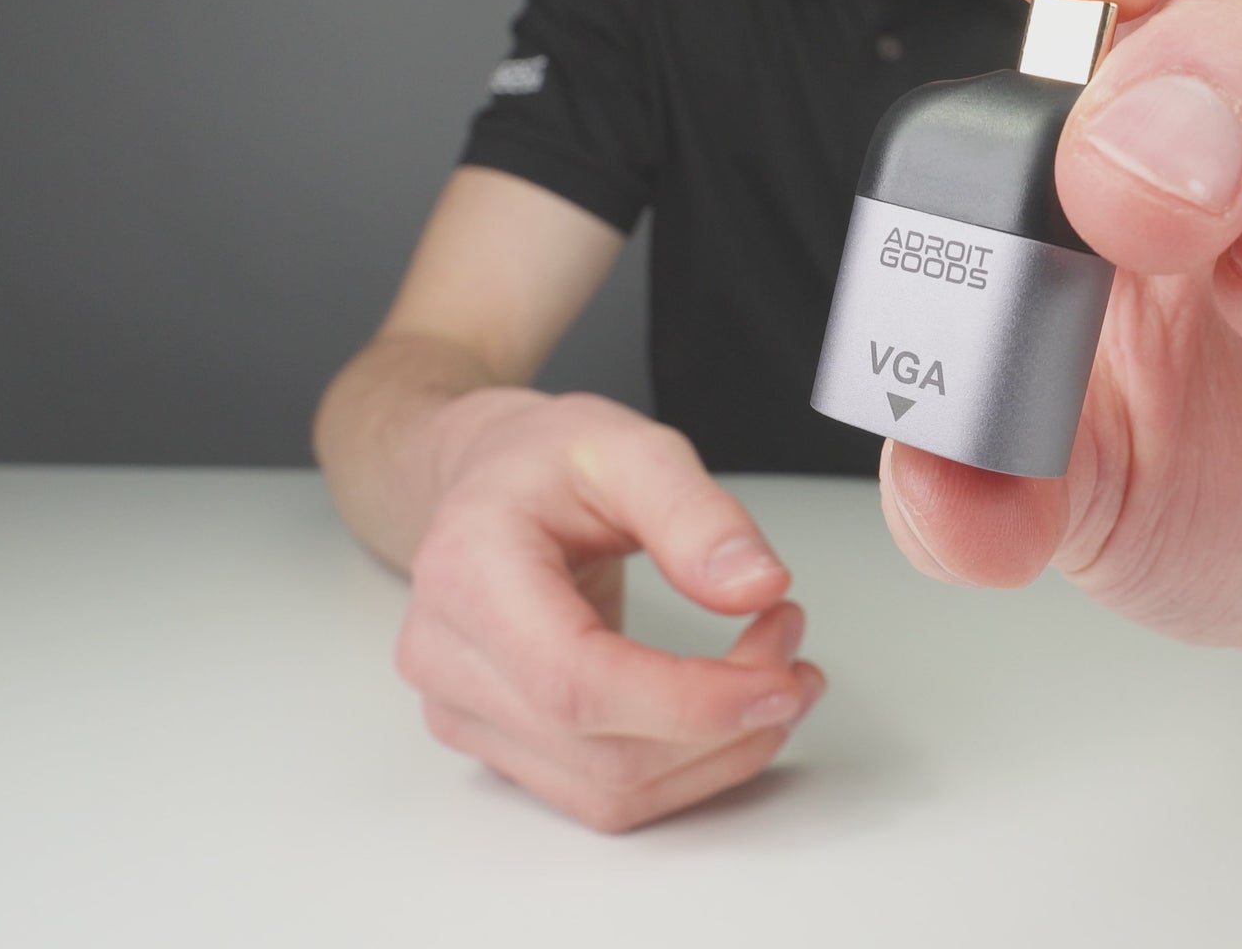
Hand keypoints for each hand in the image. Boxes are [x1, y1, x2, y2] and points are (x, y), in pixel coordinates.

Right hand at [397, 390, 823, 830]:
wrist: (490, 486)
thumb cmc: (542, 463)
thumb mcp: (629, 446)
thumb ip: (695, 513)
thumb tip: (756, 585)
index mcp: (471, 575)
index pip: (577, 683)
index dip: (691, 703)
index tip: (781, 679)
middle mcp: (451, 660)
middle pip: (605, 754)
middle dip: (726, 721)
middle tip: (790, 647)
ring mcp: (467, 714)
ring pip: (613, 794)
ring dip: (719, 754)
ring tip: (778, 676)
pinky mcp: (502, 746)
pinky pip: (606, 794)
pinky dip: (688, 766)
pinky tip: (732, 711)